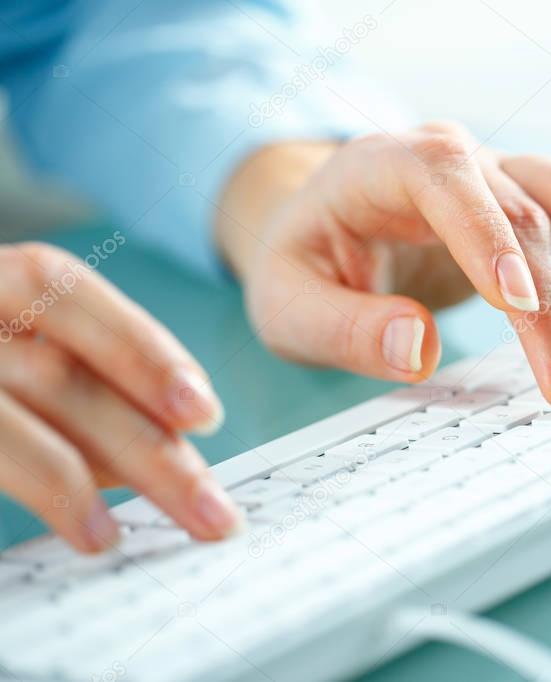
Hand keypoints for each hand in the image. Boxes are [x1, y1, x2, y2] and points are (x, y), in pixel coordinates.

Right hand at [0, 243, 241, 552]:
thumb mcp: (17, 346)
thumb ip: (72, 385)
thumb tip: (161, 450)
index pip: (61, 290)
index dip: (139, 348)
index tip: (206, 413)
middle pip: (50, 371)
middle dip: (141, 447)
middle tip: (212, 511)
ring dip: (67, 483)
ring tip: (114, 537)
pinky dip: (26, 484)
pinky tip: (60, 527)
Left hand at [217, 122, 550, 411]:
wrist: (330, 228)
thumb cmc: (307, 265)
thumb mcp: (289, 304)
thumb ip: (343, 325)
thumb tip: (419, 349)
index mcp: (385, 165)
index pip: (445, 178)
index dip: (487, 236)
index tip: (519, 303)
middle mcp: (458, 159)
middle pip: (524, 212)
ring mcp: (502, 178)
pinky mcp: (533, 210)